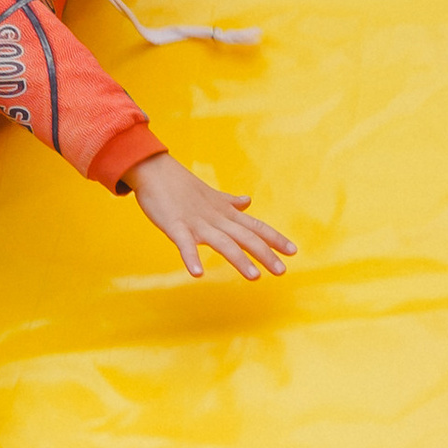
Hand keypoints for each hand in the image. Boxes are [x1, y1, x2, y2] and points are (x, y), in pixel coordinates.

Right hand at [131, 151, 296, 282]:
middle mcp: (216, 218)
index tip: (293, 251)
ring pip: (222, 242)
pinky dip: (191, 258)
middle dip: (264, 254)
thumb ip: (230, 202)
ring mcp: (196, 223)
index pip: (255, 226)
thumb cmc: (182, 186)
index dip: (274, 238)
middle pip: (245, 237)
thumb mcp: (212, 196)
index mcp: (225, 213)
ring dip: (239, 259)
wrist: (154, 170)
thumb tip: (248, 201)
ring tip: (254, 277)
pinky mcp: (175, 226)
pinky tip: (198, 273)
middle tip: (282, 271)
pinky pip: (184, 244)